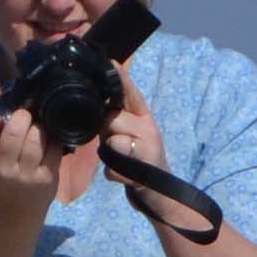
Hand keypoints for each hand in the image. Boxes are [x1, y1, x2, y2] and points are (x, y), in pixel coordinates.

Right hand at [0, 80, 60, 209]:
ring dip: (39, 127)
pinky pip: (53, 151)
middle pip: (13, 134)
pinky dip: (54, 139)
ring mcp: (26, 176)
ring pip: (35, 141)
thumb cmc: (2, 172)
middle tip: (26, 116)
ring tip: (39, 127)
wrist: (16, 211)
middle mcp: (4, 169)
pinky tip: (51, 138)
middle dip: (22, 117)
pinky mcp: (46, 180)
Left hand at [100, 72, 172, 208]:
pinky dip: (114, 174)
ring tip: (121, 158)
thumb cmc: (139, 157)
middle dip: (106, 130)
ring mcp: (148, 152)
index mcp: (145, 117)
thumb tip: (95, 100)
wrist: (161, 193)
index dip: (121, 79)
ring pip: (113, 142)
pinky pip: (113, 169)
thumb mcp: (133, 131)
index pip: (132, 94)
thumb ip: (117, 114)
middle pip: (113, 119)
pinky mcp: (142, 174)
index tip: (112, 63)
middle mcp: (150, 130)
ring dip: (109, 152)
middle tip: (116, 142)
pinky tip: (123, 174)